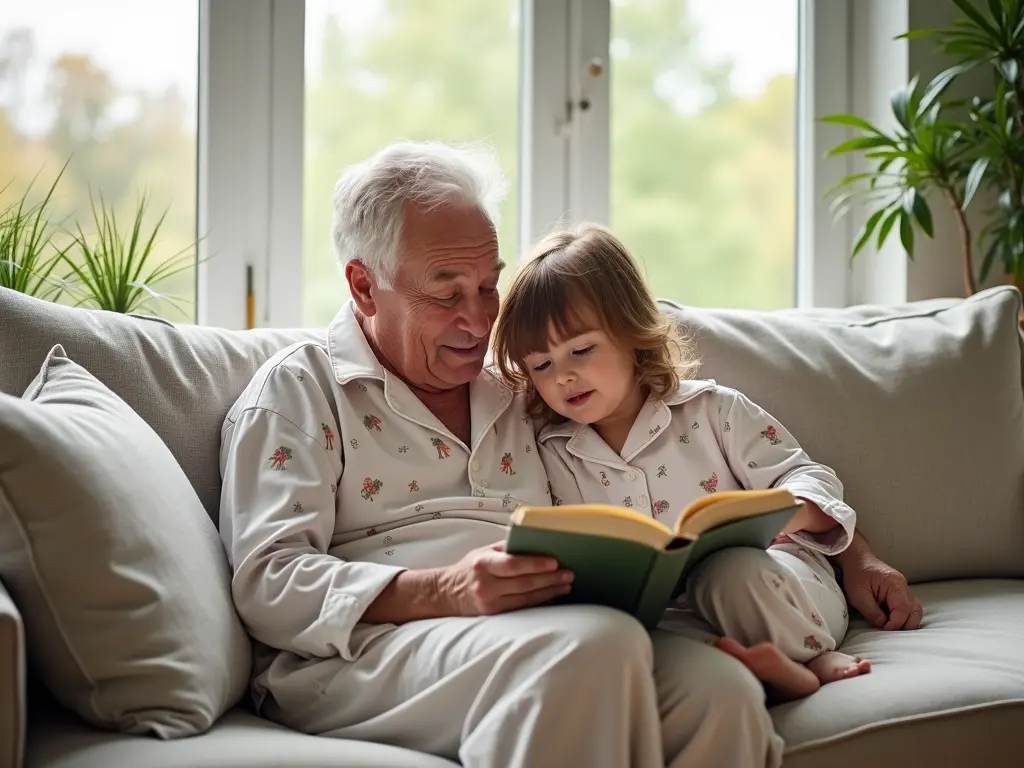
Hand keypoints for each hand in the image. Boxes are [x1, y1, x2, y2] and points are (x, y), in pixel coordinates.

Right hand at [436, 542, 573, 616]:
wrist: (446, 593)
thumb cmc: (470, 568)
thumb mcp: (483, 552)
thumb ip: (506, 547)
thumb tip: (534, 538)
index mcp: (483, 564)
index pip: (513, 564)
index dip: (535, 564)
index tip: (555, 562)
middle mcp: (486, 585)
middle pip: (524, 583)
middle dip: (549, 579)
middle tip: (568, 574)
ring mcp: (490, 603)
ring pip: (526, 599)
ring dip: (549, 592)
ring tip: (566, 585)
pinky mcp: (494, 616)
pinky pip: (521, 609)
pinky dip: (539, 602)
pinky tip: (552, 597)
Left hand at [841, 553, 922, 630]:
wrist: (857, 560)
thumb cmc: (856, 575)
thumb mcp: (858, 595)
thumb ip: (872, 612)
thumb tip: (883, 625)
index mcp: (895, 584)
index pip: (903, 610)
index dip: (894, 624)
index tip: (883, 629)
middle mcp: (904, 587)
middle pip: (914, 613)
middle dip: (903, 625)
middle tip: (887, 630)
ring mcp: (905, 590)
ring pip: (915, 612)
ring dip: (905, 622)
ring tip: (889, 626)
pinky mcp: (902, 594)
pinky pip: (910, 609)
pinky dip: (904, 617)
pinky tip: (891, 619)